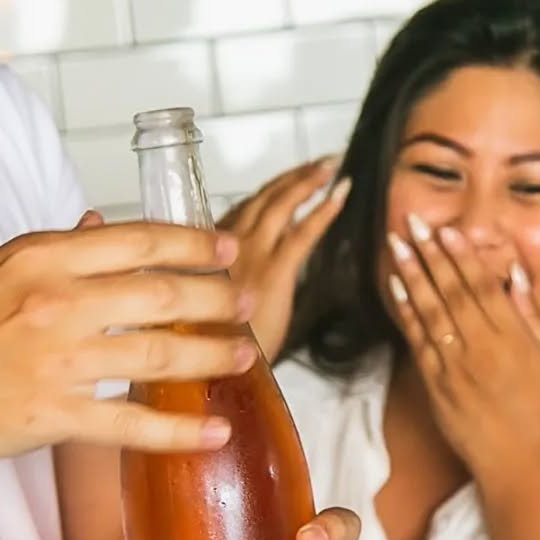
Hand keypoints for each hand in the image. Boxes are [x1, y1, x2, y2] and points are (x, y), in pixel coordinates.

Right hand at [0, 214, 259, 470]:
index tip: (225, 247)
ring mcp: (56, 360)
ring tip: (244, 357)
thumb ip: (54, 247)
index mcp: (40, 258)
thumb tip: (101, 223)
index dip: (192, 243)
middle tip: (247, 302)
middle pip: (161, 294)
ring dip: (211, 356)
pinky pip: (131, 423)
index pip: (137, 240)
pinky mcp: (52, 416)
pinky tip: (213, 432)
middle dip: (217, 298)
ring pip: (157, 354)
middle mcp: (54, 302)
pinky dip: (179, 431)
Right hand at [219, 158, 350, 360]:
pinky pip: (302, 232)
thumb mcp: (199, 316)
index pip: (239, 211)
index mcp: (203, 255)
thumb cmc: (204, 355)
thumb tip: (231, 289)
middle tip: (317, 162)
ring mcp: (247, 257)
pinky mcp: (272, 274)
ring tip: (329, 165)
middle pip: (261, 199)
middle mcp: (222, 248)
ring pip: (280, 205)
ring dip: (307, 180)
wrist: (206, 377)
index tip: (285, 180)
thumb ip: (214, 293)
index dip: (266, 191)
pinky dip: (323, 209)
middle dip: (291, 176)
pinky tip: (339, 195)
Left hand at [387, 217, 539, 485]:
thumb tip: (514, 272)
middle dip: (430, 253)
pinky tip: (395, 287)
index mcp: (511, 336)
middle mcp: (481, 346)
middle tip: (412, 222)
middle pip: (452, 290)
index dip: (462, 255)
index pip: (483, 286)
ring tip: (397, 244)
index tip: (447, 229)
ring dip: (411, 274)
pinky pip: (418, 340)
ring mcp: (454, 364)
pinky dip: (405, 312)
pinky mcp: (435, 382)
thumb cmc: (537, 406)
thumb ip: (530, 312)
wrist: (515, 458)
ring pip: (430, 310)